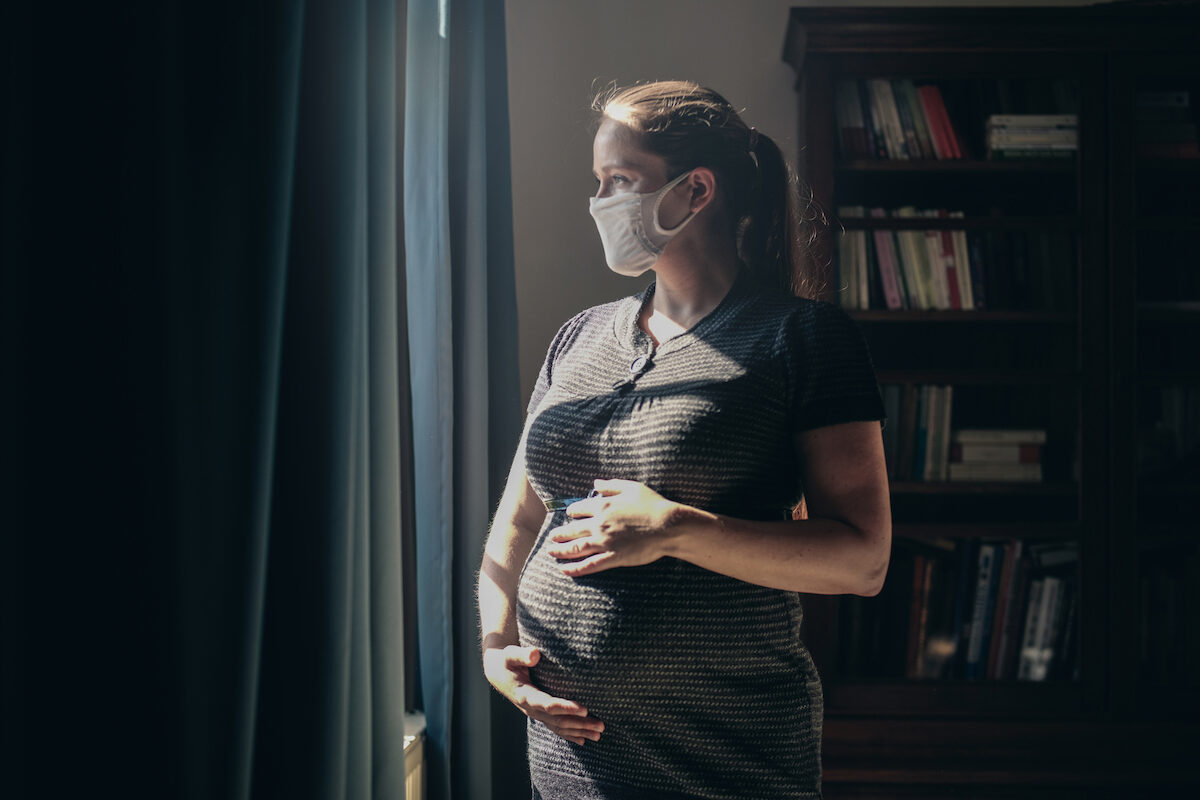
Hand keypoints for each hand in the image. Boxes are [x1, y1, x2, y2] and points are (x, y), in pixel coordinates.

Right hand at [482, 645, 603, 744]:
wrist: (497, 673)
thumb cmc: (506, 661)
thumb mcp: (510, 655)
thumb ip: (521, 654)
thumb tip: (534, 654)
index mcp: (525, 695)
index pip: (548, 705)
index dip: (566, 708)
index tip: (584, 709)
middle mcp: (531, 709)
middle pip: (558, 720)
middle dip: (580, 724)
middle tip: (601, 725)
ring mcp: (535, 714)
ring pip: (559, 727)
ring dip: (579, 731)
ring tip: (598, 734)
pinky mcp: (539, 714)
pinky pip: (556, 728)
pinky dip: (570, 734)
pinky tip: (584, 739)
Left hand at [546, 478, 679, 576]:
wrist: (667, 525)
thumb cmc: (653, 505)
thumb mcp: (632, 487)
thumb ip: (611, 485)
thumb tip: (595, 483)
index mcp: (603, 506)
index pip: (580, 509)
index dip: (573, 512)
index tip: (569, 514)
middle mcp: (599, 524)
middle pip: (573, 529)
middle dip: (560, 534)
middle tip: (551, 538)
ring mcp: (605, 542)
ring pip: (576, 547)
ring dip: (561, 550)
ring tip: (551, 552)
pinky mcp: (613, 557)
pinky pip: (590, 565)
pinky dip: (576, 569)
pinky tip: (565, 570)